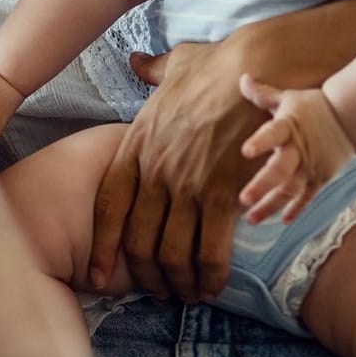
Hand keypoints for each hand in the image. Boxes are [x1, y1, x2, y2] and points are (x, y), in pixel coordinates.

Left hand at [87, 42, 266, 301]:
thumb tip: (136, 62)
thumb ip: (151, 72)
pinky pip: (210, 249)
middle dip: (145, 275)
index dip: (102, 247)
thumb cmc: (218, 66)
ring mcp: (186, 184)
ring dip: (178, 281)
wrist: (257, 67)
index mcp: (136, 146)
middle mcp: (155, 171)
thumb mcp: (173, 65)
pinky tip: (213, 285)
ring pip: (171, 252)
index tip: (98, 275)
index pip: (107, 207)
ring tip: (186, 294)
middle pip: (137, 240)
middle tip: (157, 291)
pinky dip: (210, 274)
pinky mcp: (222, 194)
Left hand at [236, 76, 355, 224]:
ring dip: (271, 205)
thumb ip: (263, 94)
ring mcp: (311, 166)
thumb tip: (242, 78)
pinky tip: (282, 220)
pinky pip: (307, 197)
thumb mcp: (288, 98)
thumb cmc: (313, 106)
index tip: (245, 151)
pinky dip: (296, 209)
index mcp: (288, 126)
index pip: (273, 133)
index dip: (260, 142)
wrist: (351, 117)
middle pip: (280, 170)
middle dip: (262, 185)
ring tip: (251, 218)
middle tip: (244, 199)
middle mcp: (299, 149)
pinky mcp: (320, 177)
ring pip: (290, 190)